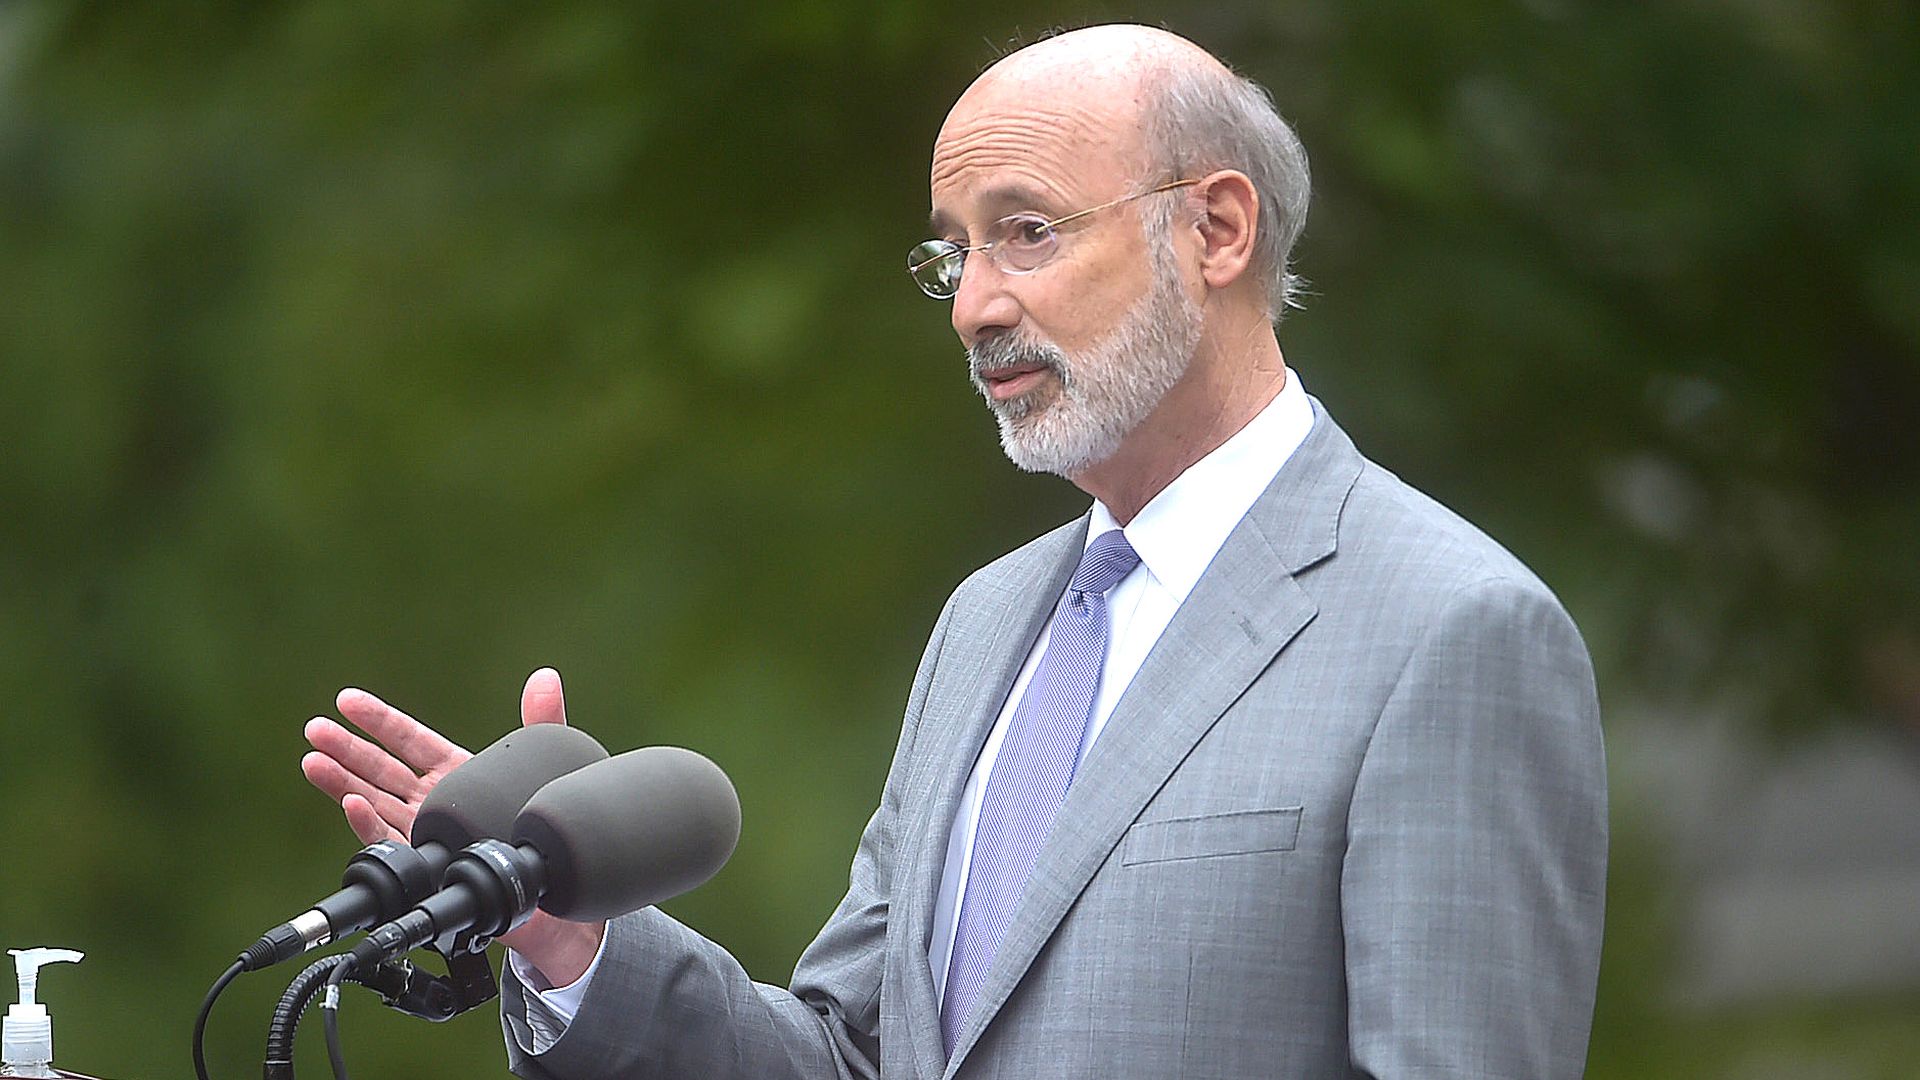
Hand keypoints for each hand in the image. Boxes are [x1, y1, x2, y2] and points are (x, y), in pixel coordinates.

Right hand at [302, 667, 604, 983]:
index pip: (408, 739)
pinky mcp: (425, 863)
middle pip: (381, 769)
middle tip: (316, 729)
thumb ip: (541, 721)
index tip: (347, 701)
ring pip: (373, 802)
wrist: (552, 880)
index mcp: (454, 770)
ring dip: (342, 783)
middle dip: (347, 749)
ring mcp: (424, 831)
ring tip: (313, 761)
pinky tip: (351, 804)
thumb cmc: (542, 822)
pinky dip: (368, 823)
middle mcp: (432, 800)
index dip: (378, 720)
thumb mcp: (544, 765)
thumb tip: (545, 677)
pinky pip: (389, 842)